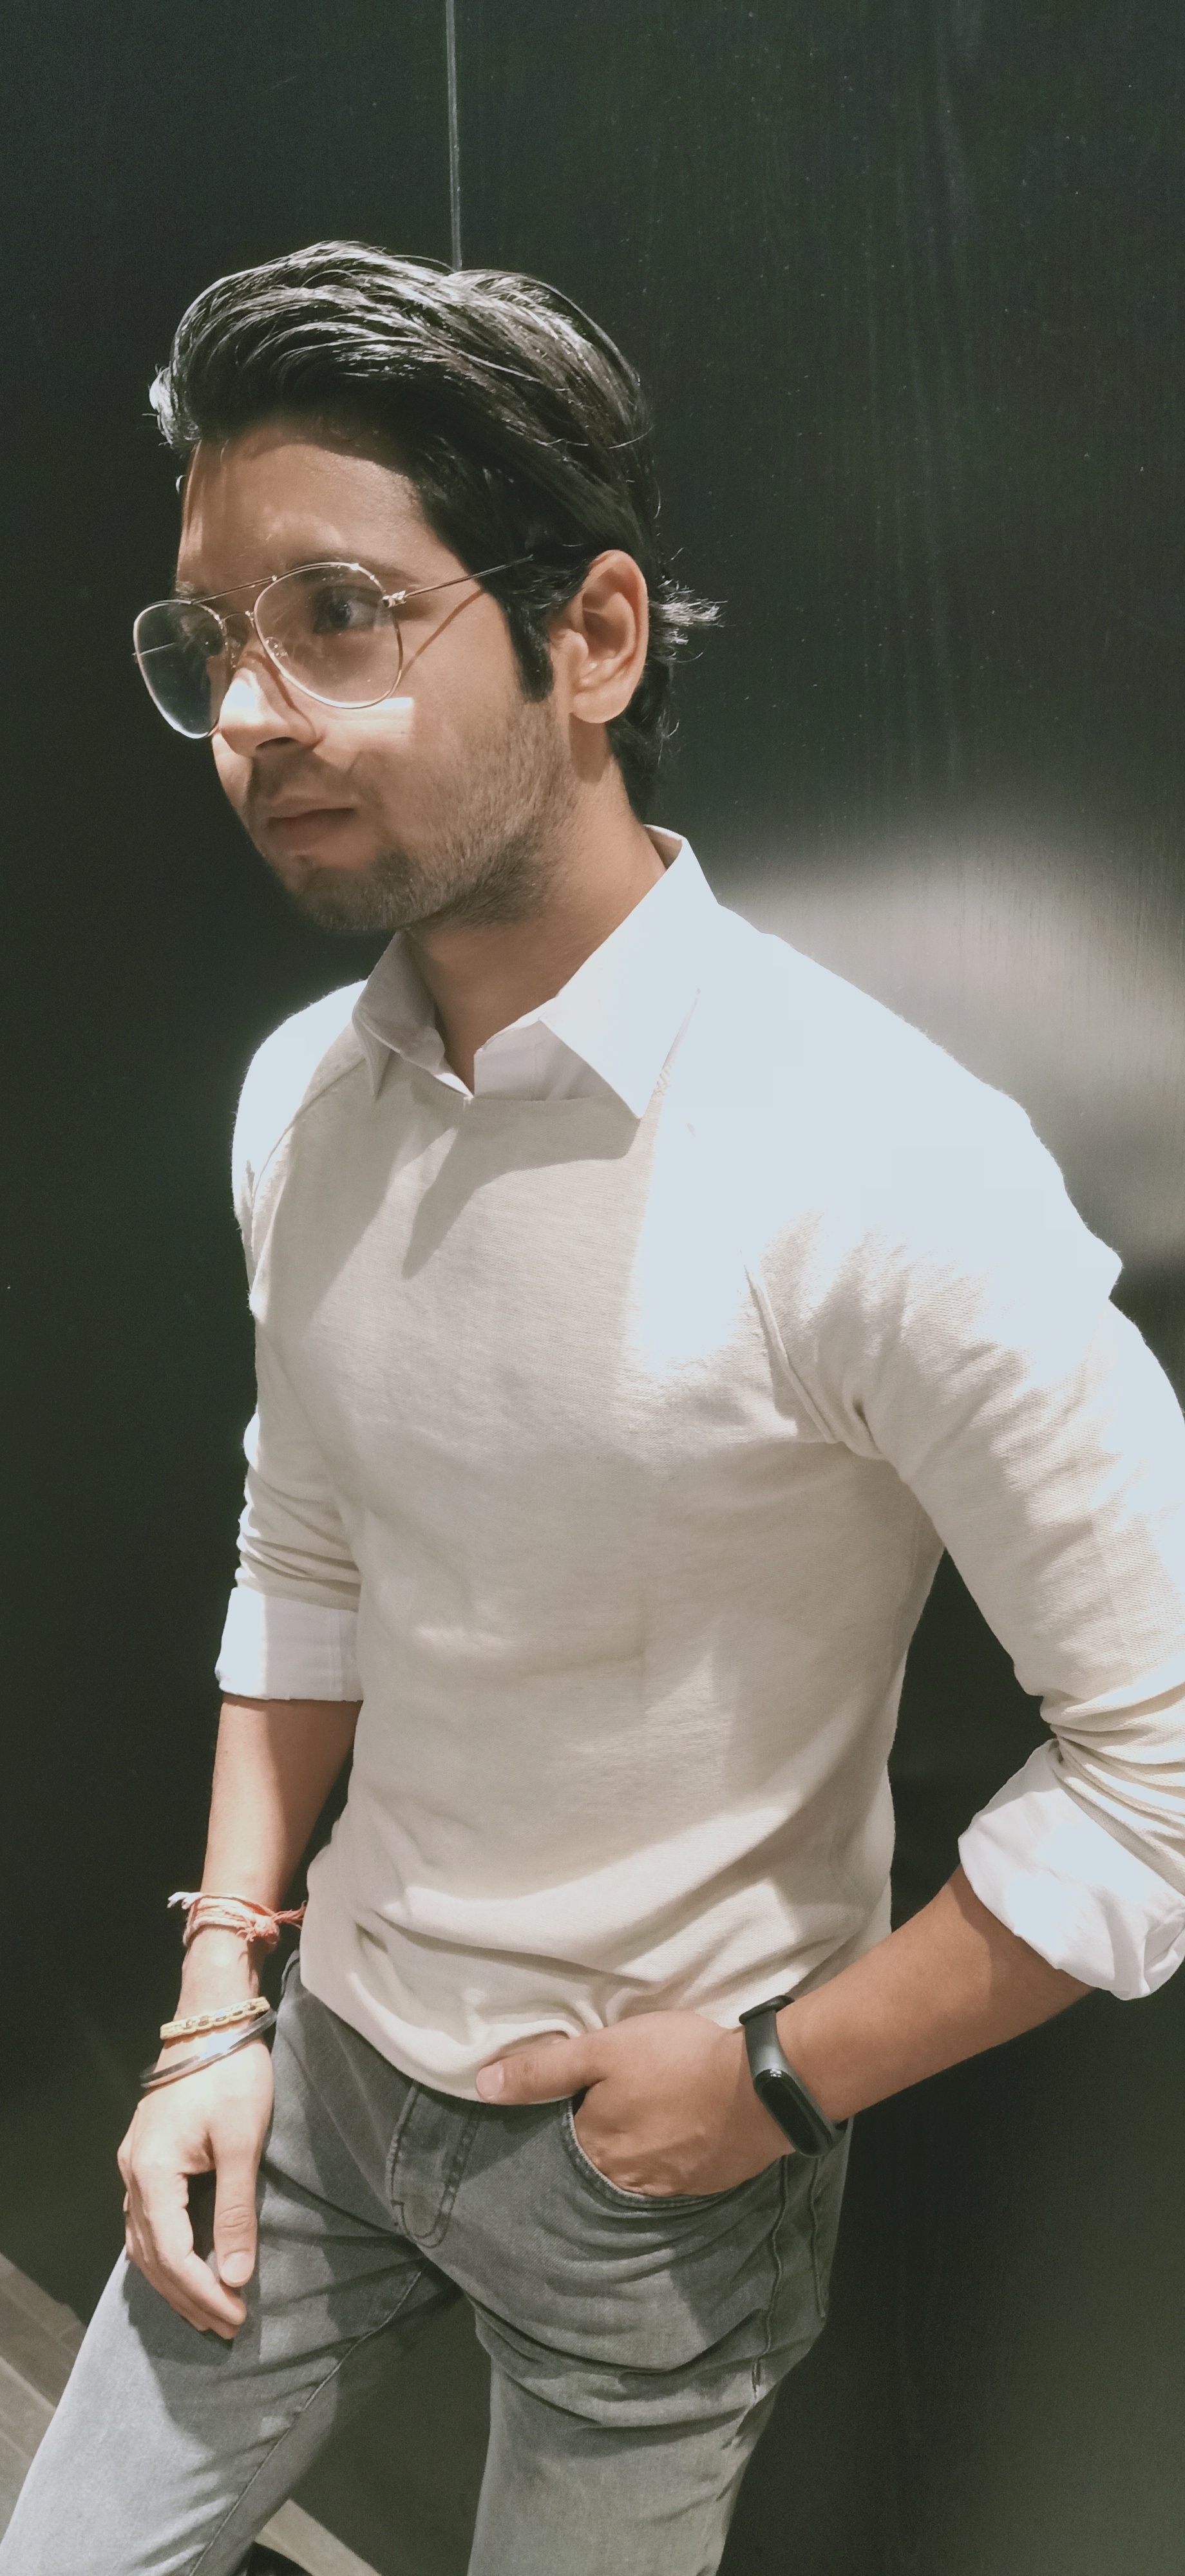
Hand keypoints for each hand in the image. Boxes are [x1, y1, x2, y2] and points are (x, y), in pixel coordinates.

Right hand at [117, 2041, 273, 2337]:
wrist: (212, 2021)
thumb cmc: (230, 2074)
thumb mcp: (240, 2142)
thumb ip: (235, 2211)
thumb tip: (234, 2276)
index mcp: (152, 2173)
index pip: (173, 2256)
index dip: (203, 2293)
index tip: (237, 2316)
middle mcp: (133, 2174)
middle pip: (152, 2257)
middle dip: (188, 2297)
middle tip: (225, 2326)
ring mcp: (134, 2165)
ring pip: (143, 2243)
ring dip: (173, 2281)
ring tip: (206, 2310)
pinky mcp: (146, 2156)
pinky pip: (145, 2222)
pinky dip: (164, 2254)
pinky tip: (182, 2267)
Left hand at [475, 2011, 790, 2196]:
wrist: (760, 2087)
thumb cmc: (676, 2061)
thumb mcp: (603, 2050)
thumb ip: (543, 2069)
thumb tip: (481, 2086)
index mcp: (596, 2147)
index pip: (563, 2139)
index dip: (567, 2115)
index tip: (576, 2097)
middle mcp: (626, 2179)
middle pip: (600, 2159)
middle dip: (603, 2137)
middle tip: (617, 2106)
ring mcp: (670, 2186)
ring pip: (638, 2170)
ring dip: (639, 2149)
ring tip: (650, 2118)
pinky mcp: (707, 2182)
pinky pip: (676, 2174)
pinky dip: (674, 2154)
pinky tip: (683, 2132)